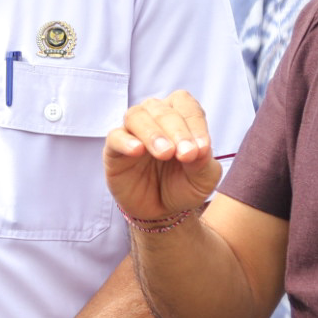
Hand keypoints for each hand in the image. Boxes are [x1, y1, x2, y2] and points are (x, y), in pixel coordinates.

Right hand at [104, 91, 220, 221]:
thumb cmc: (184, 186)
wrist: (163, 212)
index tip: (202, 149)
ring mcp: (132, 132)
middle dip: (177, 131)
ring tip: (165, 153)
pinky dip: (126, 141)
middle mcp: (154, 118)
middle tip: (185, 154)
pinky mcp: (114, 150)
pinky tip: (137, 151)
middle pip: (161, 109)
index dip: (195, 124)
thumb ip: (204, 161)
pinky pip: (115, 137)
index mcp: (180, 116)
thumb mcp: (203, 178)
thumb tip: (198, 148)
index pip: (186, 106)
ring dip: (153, 133)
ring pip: (136, 116)